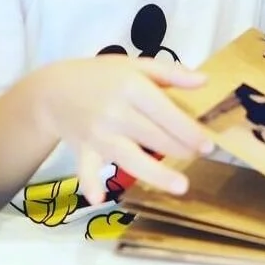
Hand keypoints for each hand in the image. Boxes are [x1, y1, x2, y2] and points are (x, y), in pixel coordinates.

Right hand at [34, 56, 212, 205]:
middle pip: (153, 136)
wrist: (55, 89)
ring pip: (129, 156)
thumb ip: (171, 73)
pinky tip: (99, 199)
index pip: (165, 112)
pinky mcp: (83, 150)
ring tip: (180, 186)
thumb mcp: (136, 65)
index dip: (188, 129)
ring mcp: (97, 133)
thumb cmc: (102, 76)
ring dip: (155, 173)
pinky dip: (89, 183)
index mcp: (131, 87)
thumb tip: (204, 81)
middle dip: (180, 149)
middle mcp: (115, 111)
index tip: (208, 144)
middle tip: (200, 158)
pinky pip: (85, 169)